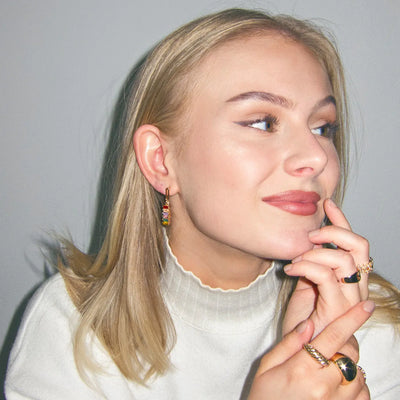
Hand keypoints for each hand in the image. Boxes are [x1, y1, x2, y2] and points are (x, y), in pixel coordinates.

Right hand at [248, 301, 373, 399]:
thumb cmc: (265, 396)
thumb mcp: (267, 366)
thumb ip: (289, 343)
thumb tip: (308, 323)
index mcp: (301, 368)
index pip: (333, 337)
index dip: (352, 318)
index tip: (367, 306)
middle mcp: (322, 386)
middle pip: (350, 355)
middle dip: (346, 345)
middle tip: (330, 348)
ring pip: (358, 375)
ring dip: (350, 367)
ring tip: (330, 369)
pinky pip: (362, 396)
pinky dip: (355, 387)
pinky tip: (337, 387)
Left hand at [282, 199, 369, 336]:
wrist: (301, 347)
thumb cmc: (304, 316)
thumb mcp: (308, 280)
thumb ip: (313, 261)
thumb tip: (307, 238)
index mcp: (350, 278)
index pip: (355, 243)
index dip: (342, 220)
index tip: (327, 203)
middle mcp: (356, 287)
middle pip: (360, 246)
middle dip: (334, 231)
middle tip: (311, 235)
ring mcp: (349, 299)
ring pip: (342, 259)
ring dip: (314, 253)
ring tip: (295, 260)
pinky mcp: (336, 309)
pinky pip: (325, 276)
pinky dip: (305, 266)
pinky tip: (289, 270)